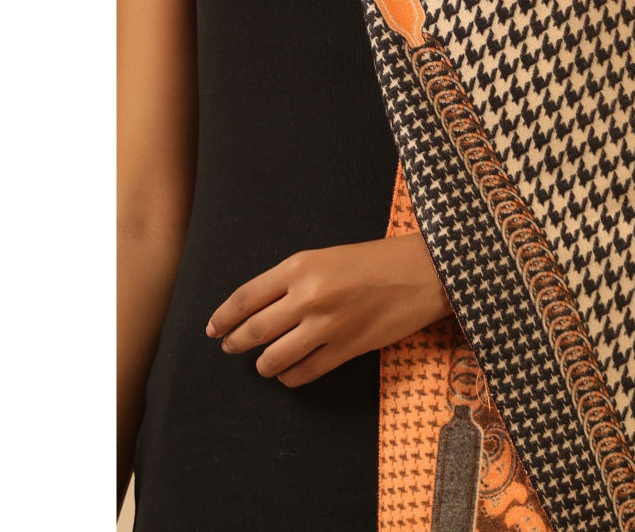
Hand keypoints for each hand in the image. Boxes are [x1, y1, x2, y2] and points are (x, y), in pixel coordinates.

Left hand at [206, 233, 451, 386]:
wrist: (421, 271)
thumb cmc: (374, 260)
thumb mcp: (326, 256)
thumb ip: (291, 278)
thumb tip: (257, 307)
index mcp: (299, 266)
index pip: (245, 297)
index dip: (223, 317)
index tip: (213, 329)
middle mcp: (307, 296)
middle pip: (253, 332)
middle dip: (234, 344)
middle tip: (230, 348)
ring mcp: (327, 325)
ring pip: (273, 359)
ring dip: (263, 366)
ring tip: (264, 364)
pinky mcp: (347, 349)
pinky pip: (304, 373)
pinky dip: (290, 378)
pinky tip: (290, 374)